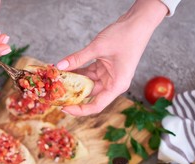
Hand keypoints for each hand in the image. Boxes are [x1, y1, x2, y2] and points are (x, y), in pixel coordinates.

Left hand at [57, 0, 167, 115]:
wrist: (138, 22)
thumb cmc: (125, 36)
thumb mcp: (98, 48)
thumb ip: (78, 58)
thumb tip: (60, 66)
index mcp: (117, 85)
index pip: (97, 105)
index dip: (80, 110)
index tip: (65, 108)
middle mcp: (113, 83)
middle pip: (90, 95)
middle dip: (73, 93)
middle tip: (56, 92)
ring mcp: (109, 76)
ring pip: (88, 84)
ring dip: (74, 81)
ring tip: (58, 79)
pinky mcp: (105, 68)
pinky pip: (89, 74)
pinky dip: (79, 71)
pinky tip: (66, 68)